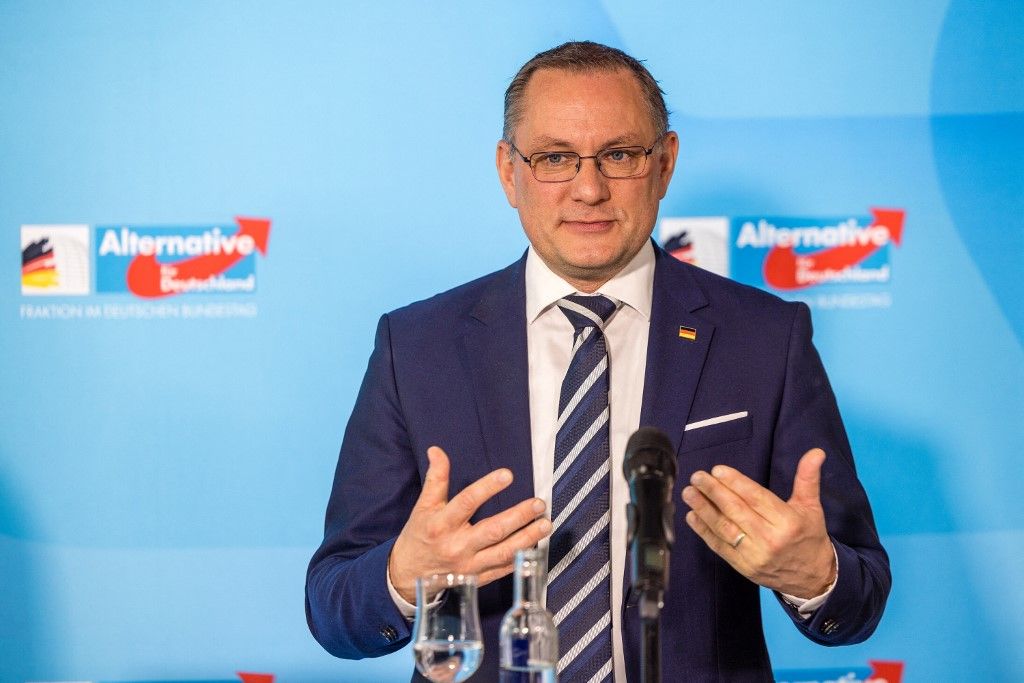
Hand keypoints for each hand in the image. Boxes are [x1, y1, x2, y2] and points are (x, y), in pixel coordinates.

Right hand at [389, 446, 552, 603]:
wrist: (409, 574)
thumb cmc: (419, 535)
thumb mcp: (423, 506)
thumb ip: (435, 478)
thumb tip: (436, 450)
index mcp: (441, 525)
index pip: (466, 502)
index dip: (487, 488)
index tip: (507, 474)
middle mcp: (456, 546)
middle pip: (492, 531)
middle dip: (518, 517)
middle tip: (538, 503)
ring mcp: (469, 566)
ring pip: (503, 553)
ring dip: (527, 539)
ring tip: (545, 524)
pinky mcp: (478, 579)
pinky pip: (503, 569)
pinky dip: (522, 558)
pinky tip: (537, 545)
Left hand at [681, 448, 835, 598]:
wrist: (813, 579)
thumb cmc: (809, 537)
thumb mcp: (812, 507)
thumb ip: (808, 478)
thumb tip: (816, 452)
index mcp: (787, 522)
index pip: (756, 498)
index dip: (735, 483)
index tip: (717, 470)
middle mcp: (769, 539)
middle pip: (736, 511)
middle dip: (713, 492)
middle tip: (697, 477)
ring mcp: (754, 556)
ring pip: (724, 529)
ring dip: (703, 509)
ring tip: (689, 493)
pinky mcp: (743, 567)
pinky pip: (719, 547)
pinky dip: (703, 531)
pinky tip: (692, 517)